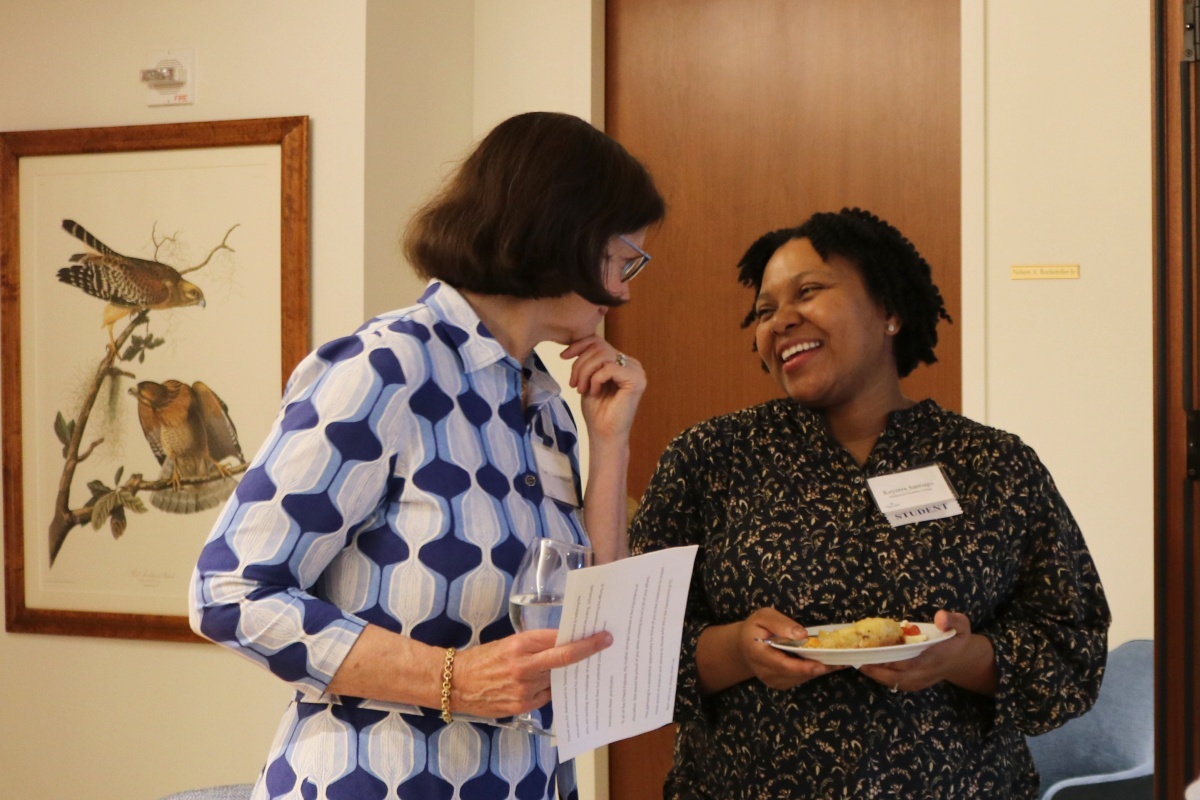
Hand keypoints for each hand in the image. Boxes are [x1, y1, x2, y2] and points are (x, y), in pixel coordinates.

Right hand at [450, 628, 612, 717]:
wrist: (455, 683)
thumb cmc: (483, 659)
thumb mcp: (508, 643)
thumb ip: (535, 644)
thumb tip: (563, 643)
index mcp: (520, 645)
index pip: (559, 641)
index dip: (582, 639)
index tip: (601, 636)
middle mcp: (524, 667)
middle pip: (563, 659)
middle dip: (585, 651)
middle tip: (604, 644)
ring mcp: (524, 689)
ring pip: (556, 679)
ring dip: (562, 674)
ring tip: (564, 668)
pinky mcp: (522, 706)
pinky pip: (545, 696)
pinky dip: (547, 688)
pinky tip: (541, 684)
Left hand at [560, 335, 645, 441]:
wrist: (604, 435)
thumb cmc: (596, 411)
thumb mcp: (588, 379)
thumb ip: (588, 361)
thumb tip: (576, 342)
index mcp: (623, 362)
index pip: (599, 341)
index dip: (579, 346)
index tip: (563, 357)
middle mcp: (632, 364)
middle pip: (600, 347)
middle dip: (580, 364)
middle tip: (573, 384)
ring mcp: (637, 372)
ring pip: (603, 356)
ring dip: (585, 372)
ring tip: (581, 389)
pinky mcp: (636, 381)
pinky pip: (609, 368)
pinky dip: (595, 379)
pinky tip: (594, 393)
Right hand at [699, 607, 843, 693]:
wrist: (744, 645)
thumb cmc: (756, 628)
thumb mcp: (764, 616)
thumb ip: (780, 623)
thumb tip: (801, 634)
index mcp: (757, 653)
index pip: (782, 664)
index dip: (803, 666)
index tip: (821, 664)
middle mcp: (764, 672)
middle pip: (795, 674)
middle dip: (818, 667)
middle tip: (840, 661)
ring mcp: (772, 680)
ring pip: (800, 678)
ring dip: (819, 670)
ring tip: (838, 661)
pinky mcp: (779, 683)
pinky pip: (799, 679)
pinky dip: (812, 671)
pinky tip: (825, 662)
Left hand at [858, 610, 995, 694]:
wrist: (960, 660)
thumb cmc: (957, 640)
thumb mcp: (961, 625)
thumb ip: (952, 620)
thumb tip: (940, 618)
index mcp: (937, 658)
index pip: (912, 663)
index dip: (893, 661)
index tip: (876, 654)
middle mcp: (926, 673)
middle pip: (898, 676)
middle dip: (877, 669)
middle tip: (858, 658)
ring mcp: (920, 681)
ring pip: (894, 682)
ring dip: (875, 673)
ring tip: (858, 661)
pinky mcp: (914, 684)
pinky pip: (895, 683)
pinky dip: (880, 676)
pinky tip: (868, 665)